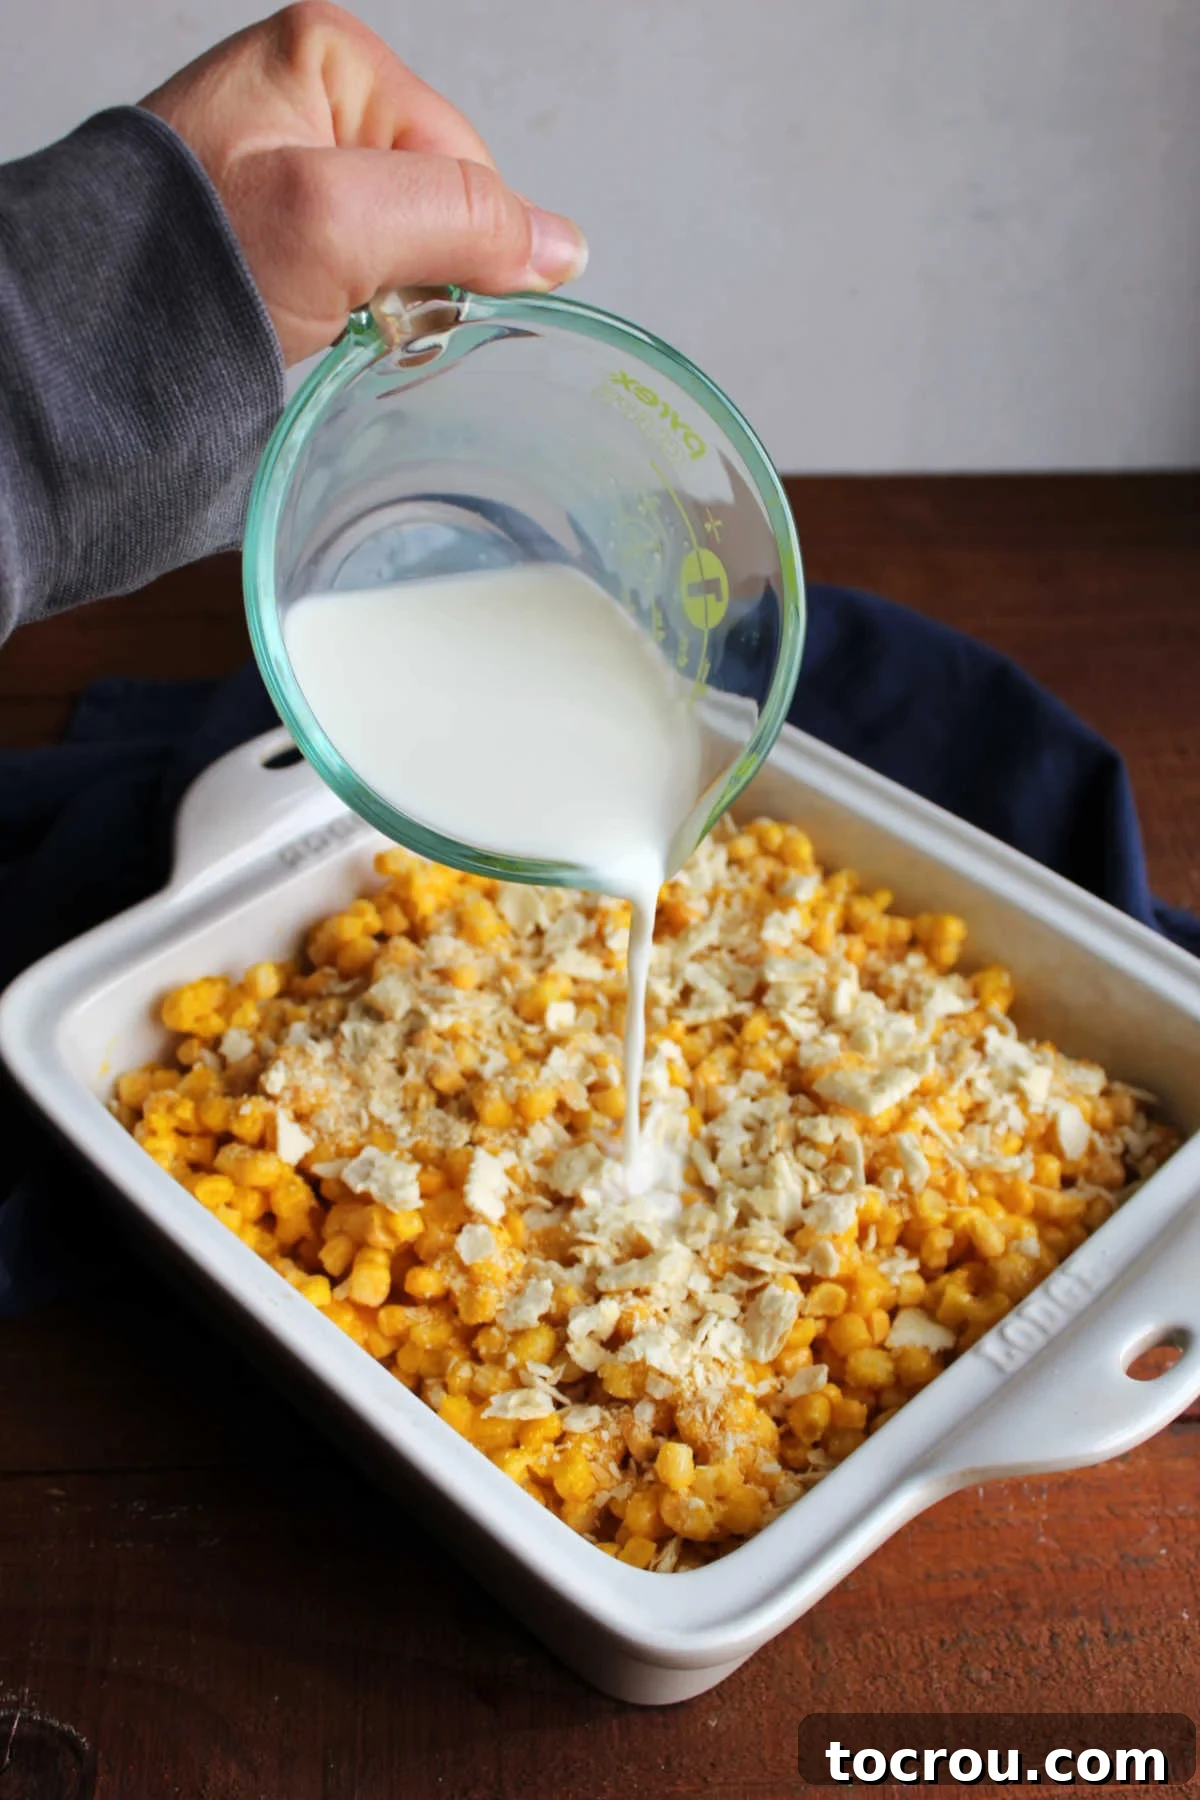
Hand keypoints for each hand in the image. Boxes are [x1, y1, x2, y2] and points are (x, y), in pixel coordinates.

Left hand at [142, 2, 587, 364]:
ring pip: (404, 241)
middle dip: (417, 270)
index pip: (465, 158)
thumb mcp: (341, 223)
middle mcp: (314, 95)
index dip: (460, 239)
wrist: (98, 331)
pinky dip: (354, 307)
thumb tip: (563, 247)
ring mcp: (294, 157)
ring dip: (385, 297)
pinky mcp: (279, 217)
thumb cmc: (190, 257)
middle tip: (353, 305)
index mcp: (332, 56)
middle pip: (439, 199)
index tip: (407, 291)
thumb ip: (463, 219)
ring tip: (323, 312)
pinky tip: (314, 318)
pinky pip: (362, 265)